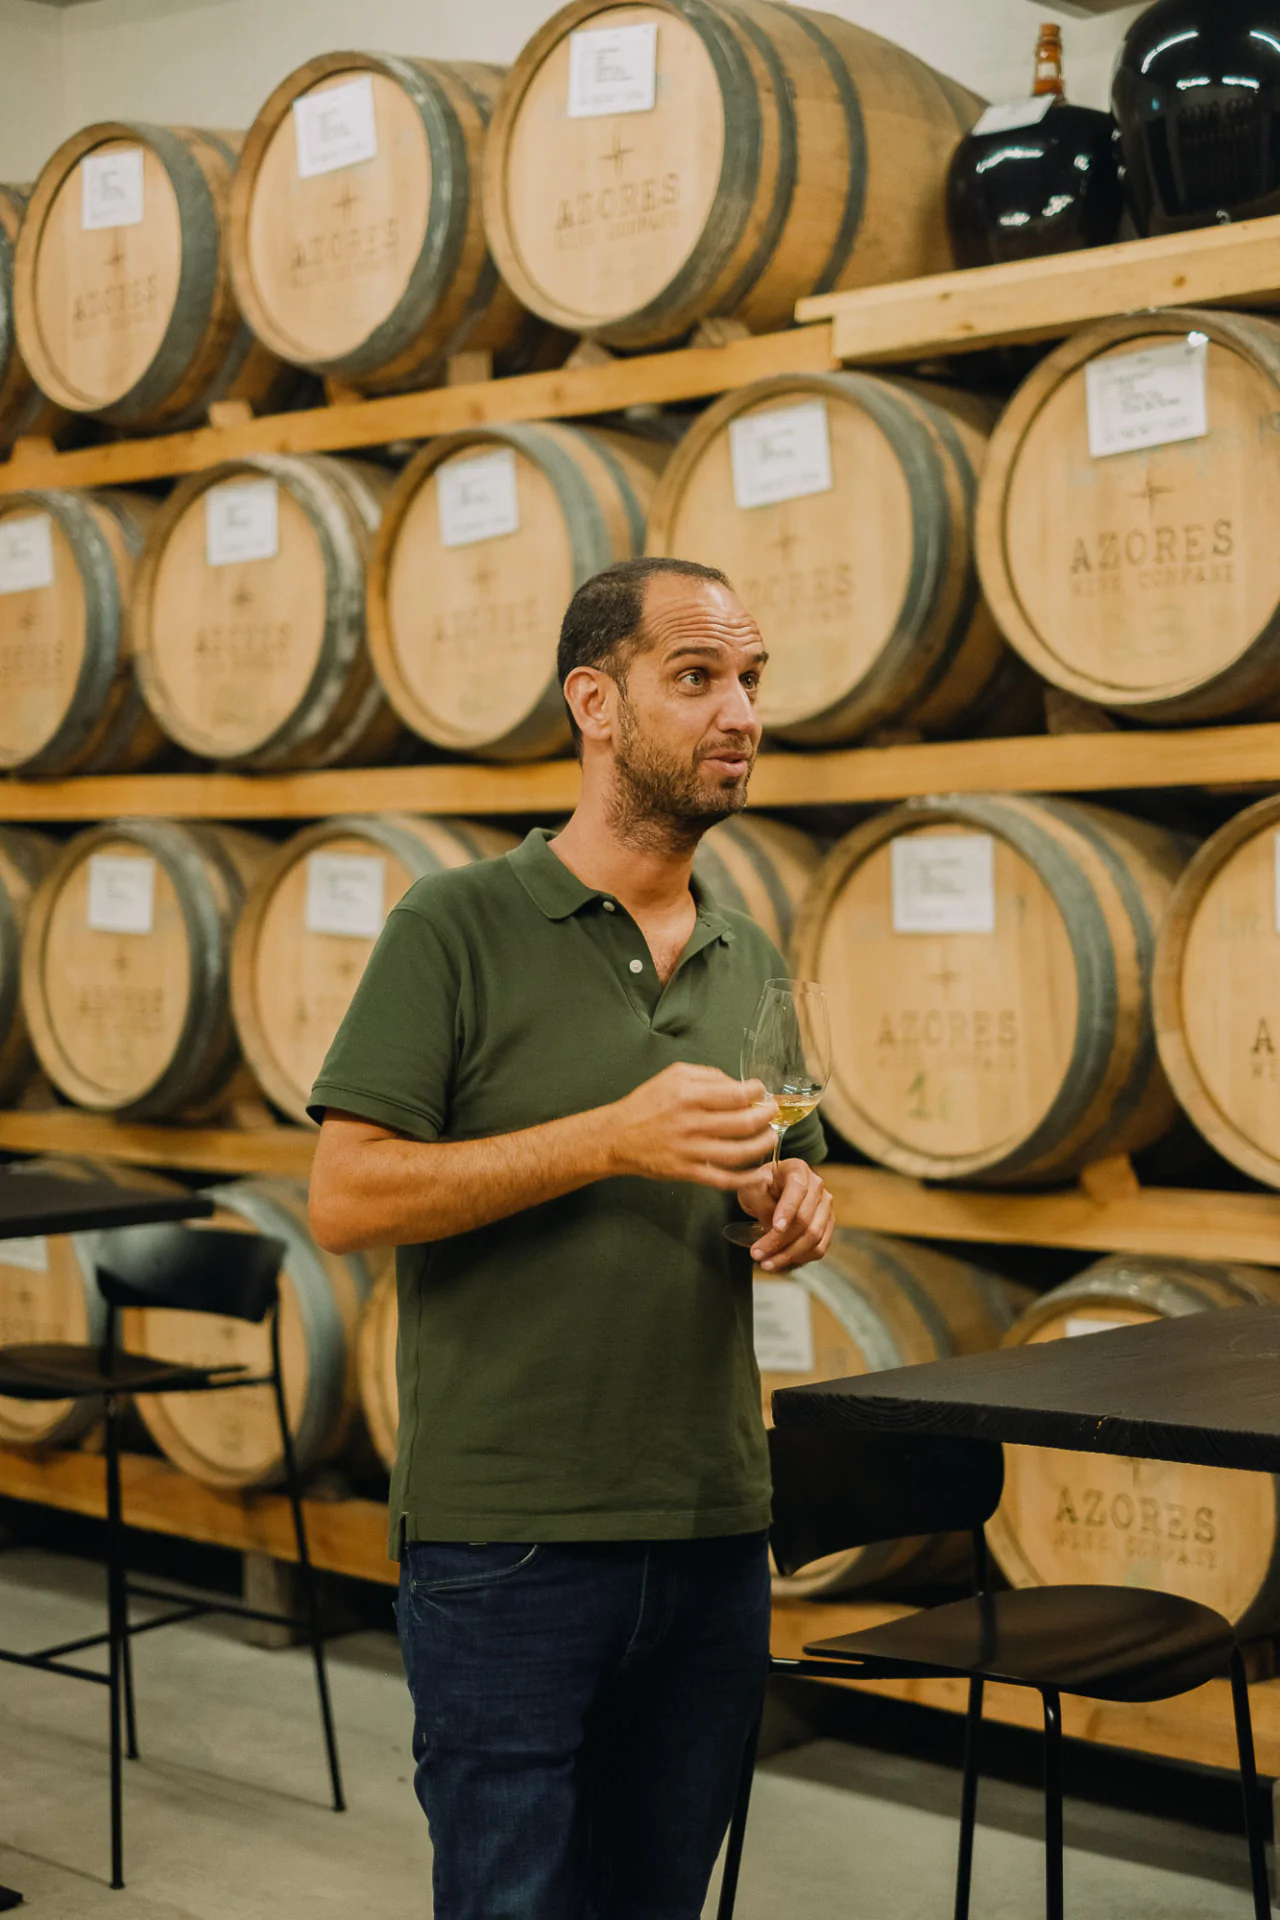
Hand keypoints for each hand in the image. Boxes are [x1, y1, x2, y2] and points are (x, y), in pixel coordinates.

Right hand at [606, 1064, 777, 1189]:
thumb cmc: (646, 1103)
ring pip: (740, 1152)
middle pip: (744, 1123)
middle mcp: (692, 1123)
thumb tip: (739, 1085)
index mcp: (689, 1094)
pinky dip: (748, 1179)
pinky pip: (725, 1179)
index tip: (762, 1093)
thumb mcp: (673, 1075)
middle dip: (767, 1117)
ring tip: (770, 1137)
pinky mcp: (688, 1172)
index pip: (737, 1094)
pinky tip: (762, 1174)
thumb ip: (708, 1075)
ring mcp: (691, 1150)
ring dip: (764, 1145)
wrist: (617, 1137)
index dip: (758, 1093)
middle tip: (772, 1113)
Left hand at [736, 1158, 833, 1271]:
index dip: (788, 1210)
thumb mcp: (751, 1188)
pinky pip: (819, 1248)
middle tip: (757, 1253)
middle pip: (805, 1219)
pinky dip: (800, 1258)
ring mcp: (825, 1206)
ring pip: (813, 1237)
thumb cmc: (760, 1186)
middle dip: (780, 1241)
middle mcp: (817, 1186)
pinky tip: (780, 1262)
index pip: (797, 1190)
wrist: (770, 1190)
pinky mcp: (827, 1225)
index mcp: (797, 1169)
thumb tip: (775, 1231)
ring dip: (789, 1254)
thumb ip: (762, 1205)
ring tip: (766, 1263)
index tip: (775, 1227)